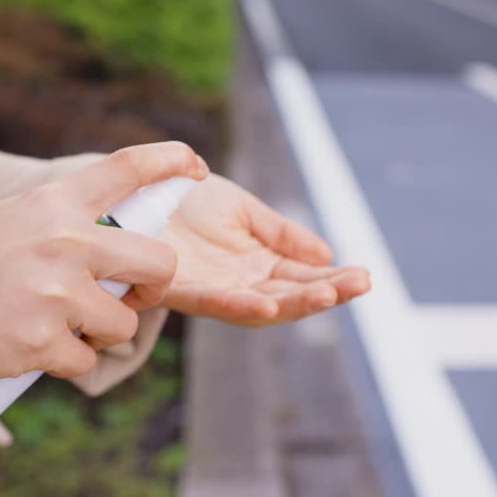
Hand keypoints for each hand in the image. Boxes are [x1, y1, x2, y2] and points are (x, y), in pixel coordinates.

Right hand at [0, 142, 209, 379]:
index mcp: (56, 203)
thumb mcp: (13, 219)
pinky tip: (33, 349)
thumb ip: (66, 228)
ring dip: (101, 331)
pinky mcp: (45, 342)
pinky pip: (86, 360)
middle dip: (153, 284)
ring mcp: (58, 294)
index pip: (126, 168)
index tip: (196, 165)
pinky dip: (66, 362)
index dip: (170, 161)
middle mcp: (66, 242)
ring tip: (58, 324)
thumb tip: (122, 255)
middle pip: (161, 262)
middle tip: (131, 295)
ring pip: (124, 322)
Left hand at [160, 174, 369, 324]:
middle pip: (290, 295)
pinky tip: (267, 307)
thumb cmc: (184, 201)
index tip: (363, 275)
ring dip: (294, 303)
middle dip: (326, 291)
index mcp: (258, 265)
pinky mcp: (180, 289)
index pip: (303, 276)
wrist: (134, 189)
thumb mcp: (243, 211)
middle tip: (359, 284)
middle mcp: (239, 284)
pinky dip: (240, 307)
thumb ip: (281, 233)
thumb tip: (326, 254)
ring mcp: (213, 289)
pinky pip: (214, 303)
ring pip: (261, 306)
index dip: (333, 278)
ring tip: (326, 294)